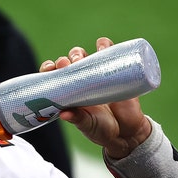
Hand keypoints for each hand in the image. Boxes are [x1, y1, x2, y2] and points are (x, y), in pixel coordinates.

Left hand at [39, 37, 151, 158]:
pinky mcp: (115, 71)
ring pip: (84, 55)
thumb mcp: (88, 125)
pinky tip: (102, 45)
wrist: (127, 132)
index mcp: (68, 93)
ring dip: (79, 53)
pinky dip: (105, 45)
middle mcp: (80, 82)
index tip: (50, 68)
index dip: (49, 68)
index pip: (54, 75)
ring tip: (81, 59)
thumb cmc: (102, 130)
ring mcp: (96, 75)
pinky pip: (109, 53)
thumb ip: (77, 119)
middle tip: (68, 64)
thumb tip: (63, 114)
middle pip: (68, 63)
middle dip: (65, 61)